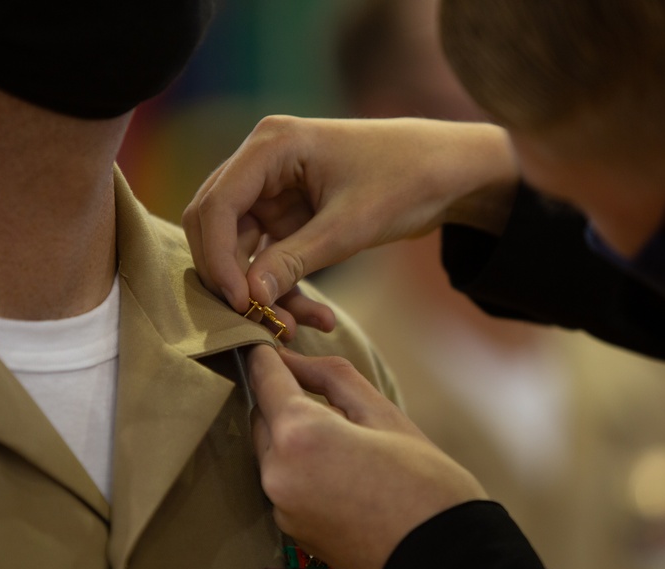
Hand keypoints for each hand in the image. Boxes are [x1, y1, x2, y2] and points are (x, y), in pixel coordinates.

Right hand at [183, 116, 518, 333]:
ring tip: (297, 327)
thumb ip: (294, 260)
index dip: (219, 259)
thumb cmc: (405, 180)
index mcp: (271, 145)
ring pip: (243, 250)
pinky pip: (271, 257)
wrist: (448, 171)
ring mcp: (273, 190)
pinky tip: (317, 316)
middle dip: (234, 278)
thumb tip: (248, 298)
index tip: (241, 304)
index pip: (217, 205)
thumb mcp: (349, 225)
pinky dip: (286, 287)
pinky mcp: (289, 215)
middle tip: (258, 322)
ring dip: (265, 291)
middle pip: (216, 227)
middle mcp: (261, 163)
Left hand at [248, 345, 487, 568]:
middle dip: (283, 400)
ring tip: (343, 440)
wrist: (443, 558)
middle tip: (322, 395)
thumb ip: (329, 377)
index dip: (266, 357)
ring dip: (291, 437)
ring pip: (270, 452)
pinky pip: (283, 484)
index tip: (269, 344)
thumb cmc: (423, 480)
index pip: (264, 379)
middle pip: (262, 417)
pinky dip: (300, 469)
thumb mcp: (381, 413)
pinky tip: (341, 473)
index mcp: (300, 435)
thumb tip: (292, 360)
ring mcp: (281, 507)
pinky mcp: (291, 530)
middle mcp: (278, 472)